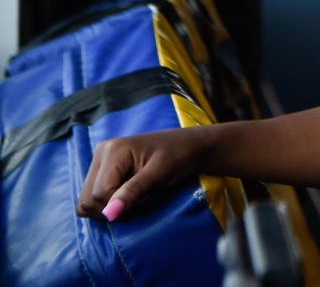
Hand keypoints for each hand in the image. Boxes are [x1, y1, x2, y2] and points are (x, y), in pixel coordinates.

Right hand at [76, 128, 207, 221]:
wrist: (191, 147)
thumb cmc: (179, 156)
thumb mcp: (160, 173)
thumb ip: (133, 191)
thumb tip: (110, 214)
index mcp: (112, 150)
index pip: (100, 193)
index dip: (122, 203)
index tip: (147, 195)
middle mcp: (100, 154)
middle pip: (88, 199)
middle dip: (114, 206)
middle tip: (142, 196)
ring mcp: (99, 162)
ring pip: (87, 201)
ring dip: (111, 206)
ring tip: (137, 194)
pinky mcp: (103, 170)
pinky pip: (93, 197)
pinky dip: (109, 203)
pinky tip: (129, 194)